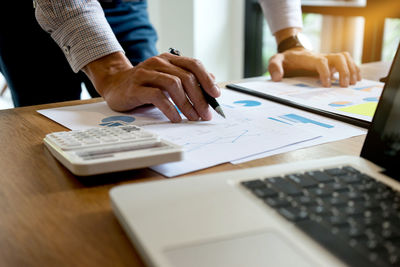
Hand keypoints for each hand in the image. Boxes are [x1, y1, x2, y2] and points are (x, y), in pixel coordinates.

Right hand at [83, 52, 219, 121]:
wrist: (114, 85)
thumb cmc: (144, 85)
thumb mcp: (167, 80)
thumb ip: (188, 80)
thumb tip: (213, 83)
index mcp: (169, 59)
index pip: (193, 64)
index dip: (207, 79)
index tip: (216, 96)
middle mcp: (158, 63)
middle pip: (186, 77)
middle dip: (200, 98)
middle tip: (205, 114)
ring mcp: (145, 73)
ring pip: (174, 85)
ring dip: (187, 104)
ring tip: (193, 117)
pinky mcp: (136, 87)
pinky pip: (158, 96)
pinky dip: (170, 109)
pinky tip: (176, 118)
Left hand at [268, 48, 361, 86]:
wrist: (291, 52)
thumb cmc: (285, 59)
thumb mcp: (275, 60)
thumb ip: (274, 67)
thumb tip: (277, 78)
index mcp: (308, 58)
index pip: (321, 61)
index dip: (325, 72)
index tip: (326, 85)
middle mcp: (320, 56)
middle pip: (339, 57)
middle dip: (344, 70)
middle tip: (344, 86)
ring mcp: (327, 59)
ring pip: (345, 58)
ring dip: (352, 69)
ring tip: (352, 83)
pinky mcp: (331, 63)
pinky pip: (347, 61)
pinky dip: (353, 69)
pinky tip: (355, 79)